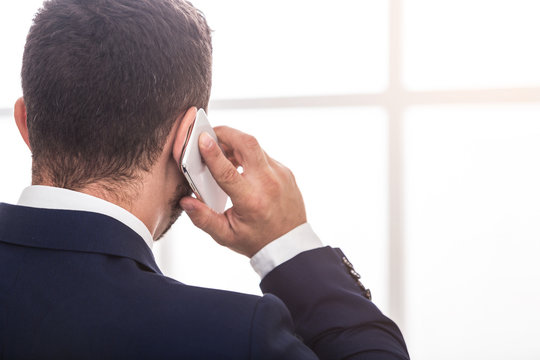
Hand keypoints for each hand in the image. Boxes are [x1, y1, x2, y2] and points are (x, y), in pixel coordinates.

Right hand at [180, 126, 306, 257]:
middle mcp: (268, 184)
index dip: (212, 154)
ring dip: (236, 144)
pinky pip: (263, 155)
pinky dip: (249, 155)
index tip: (201, 139)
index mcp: (251, 201)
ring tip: (222, 153)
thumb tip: (186, 201)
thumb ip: (203, 219)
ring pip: (255, 146)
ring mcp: (280, 175)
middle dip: (226, 133)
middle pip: (247, 144)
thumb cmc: (257, 241)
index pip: (228, 171)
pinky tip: (240, 166)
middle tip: (210, 135)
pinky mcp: (286, 171)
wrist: (289, 244)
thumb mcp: (226, 236)